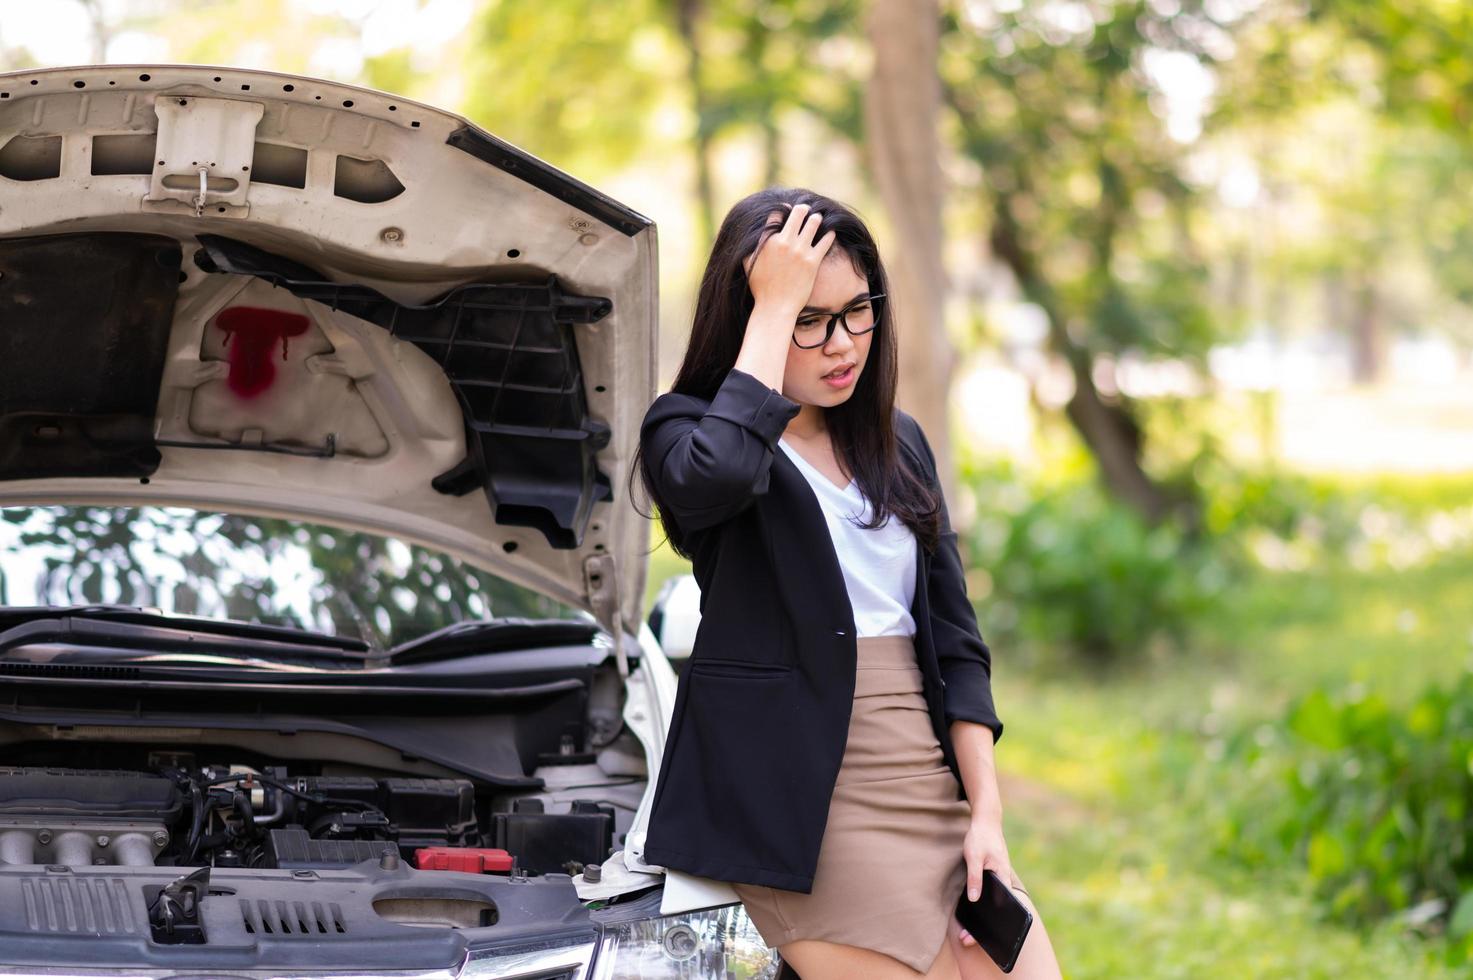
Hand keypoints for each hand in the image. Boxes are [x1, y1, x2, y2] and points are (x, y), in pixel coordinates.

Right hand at [743, 202, 837, 317]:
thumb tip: (753, 234)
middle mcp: (784, 242)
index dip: (783, 210)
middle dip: (803, 209)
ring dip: (816, 219)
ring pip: (813, 223)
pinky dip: (829, 235)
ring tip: (818, 219)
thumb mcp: (748, 263)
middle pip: (798, 214)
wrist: (775, 307)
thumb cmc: (760, 287)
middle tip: (806, 209)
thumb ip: (752, 245)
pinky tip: (830, 233)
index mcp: (767, 241)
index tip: (788, 210)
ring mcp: (800, 251)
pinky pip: (825, 241)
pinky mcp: (812, 262)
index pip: (777, 214)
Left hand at [957, 815, 1018, 948]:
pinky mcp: (991, 876)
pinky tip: (967, 914)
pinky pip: (987, 894)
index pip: (1004, 906)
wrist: (985, 821)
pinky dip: (979, 905)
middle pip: (997, 909)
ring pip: (992, 903)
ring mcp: (997, 879)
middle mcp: (1003, 881)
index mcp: (1003, 878)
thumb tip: (974, 899)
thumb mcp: (975, 857)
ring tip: (966, 933)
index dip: (995, 923)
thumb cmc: (981, 838)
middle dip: (984, 926)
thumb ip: (975, 878)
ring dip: (981, 917)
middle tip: (967, 939)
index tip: (984, 936)